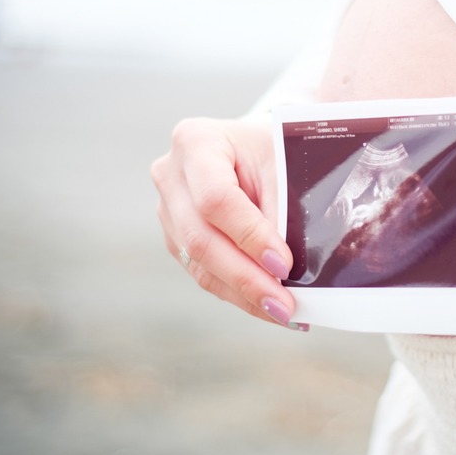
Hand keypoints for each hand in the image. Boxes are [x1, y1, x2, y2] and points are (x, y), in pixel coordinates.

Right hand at [151, 115, 304, 329]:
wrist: (254, 146)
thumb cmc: (272, 149)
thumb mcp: (282, 164)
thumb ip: (281, 211)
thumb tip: (288, 271)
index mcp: (195, 141)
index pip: (217, 199)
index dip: (250, 236)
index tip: (283, 265)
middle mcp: (171, 175)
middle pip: (201, 238)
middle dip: (246, 277)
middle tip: (284, 305)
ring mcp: (168, 209)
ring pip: (200, 263)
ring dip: (243, 293)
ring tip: (283, 312)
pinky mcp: (175, 237)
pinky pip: (203, 272)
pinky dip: (237, 292)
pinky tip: (267, 306)